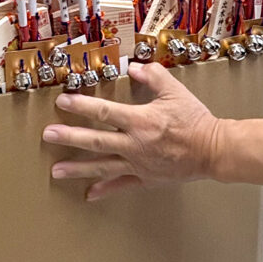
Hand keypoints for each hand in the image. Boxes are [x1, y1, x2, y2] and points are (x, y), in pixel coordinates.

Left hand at [43, 61, 219, 200]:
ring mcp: (138, 164)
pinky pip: (122, 185)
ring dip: (78, 168)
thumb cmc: (195, 120)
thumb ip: (153, 76)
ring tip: (56, 170)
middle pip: (95, 141)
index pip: (104, 112)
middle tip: (48, 135)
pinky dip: (105, 190)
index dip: (81, 106)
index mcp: (140, 121)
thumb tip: (134, 67)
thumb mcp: (175, 91)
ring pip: (102, 166)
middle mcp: (134, 144)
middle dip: (69, 138)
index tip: (62, 102)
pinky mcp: (145, 178)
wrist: (214, 151)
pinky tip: (89, 194)